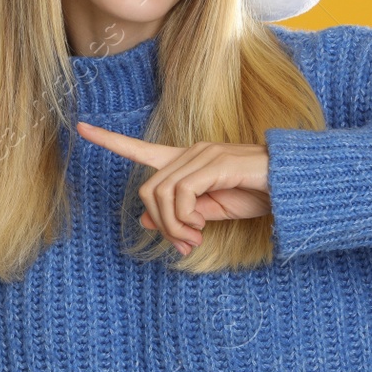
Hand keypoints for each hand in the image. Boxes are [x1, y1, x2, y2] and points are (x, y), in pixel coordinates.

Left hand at [75, 121, 271, 255]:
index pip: (140, 149)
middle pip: (148, 190)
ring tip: (194, 239)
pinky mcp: (215, 164)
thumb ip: (179, 214)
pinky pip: (181, 194)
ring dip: (174, 226)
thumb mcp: (210, 212)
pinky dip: (185, 218)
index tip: (81, 128)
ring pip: (160, 194)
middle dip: (161, 224)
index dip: (109, 141)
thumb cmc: (255, 195)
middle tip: (183, 244)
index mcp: (185, 162)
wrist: (290, 185)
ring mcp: (202, 156)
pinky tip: (201, 228)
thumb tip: (144, 220)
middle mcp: (190, 153)